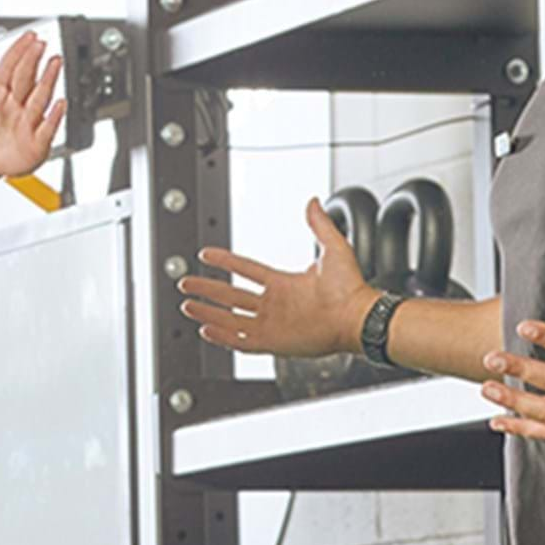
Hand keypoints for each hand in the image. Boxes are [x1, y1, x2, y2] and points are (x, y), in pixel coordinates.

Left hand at [0, 32, 65, 178]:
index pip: (10, 65)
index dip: (19, 50)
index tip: (29, 36)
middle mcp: (17, 102)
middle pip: (27, 77)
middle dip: (33, 60)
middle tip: (41, 44)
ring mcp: (28, 120)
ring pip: (40, 97)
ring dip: (48, 80)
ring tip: (55, 62)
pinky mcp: (37, 141)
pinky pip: (47, 128)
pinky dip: (54, 117)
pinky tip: (60, 104)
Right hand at [176, 198, 376, 357]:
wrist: (359, 316)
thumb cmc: (351, 287)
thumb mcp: (333, 248)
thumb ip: (319, 225)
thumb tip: (313, 201)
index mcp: (284, 284)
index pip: (246, 270)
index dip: (226, 262)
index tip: (207, 255)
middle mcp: (275, 304)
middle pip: (231, 296)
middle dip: (206, 290)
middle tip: (186, 284)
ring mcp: (273, 325)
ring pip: (231, 319)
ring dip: (208, 313)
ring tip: (188, 306)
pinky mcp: (274, 342)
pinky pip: (242, 342)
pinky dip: (223, 337)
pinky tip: (207, 330)